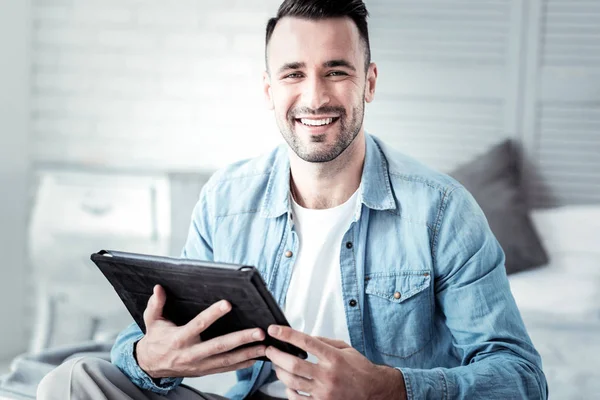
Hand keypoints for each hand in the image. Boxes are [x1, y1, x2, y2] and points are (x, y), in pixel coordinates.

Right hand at [135, 285, 266, 378]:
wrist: (150, 365)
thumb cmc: (155, 339)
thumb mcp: (151, 321)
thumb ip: (156, 304)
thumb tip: (158, 288)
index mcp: (179, 339)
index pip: (198, 325)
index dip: (213, 314)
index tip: (227, 304)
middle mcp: (191, 353)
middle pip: (219, 346)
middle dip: (241, 339)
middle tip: (258, 332)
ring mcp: (199, 365)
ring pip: (226, 359)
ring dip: (247, 353)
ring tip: (264, 346)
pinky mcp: (204, 371)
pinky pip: (225, 368)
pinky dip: (241, 364)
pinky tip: (256, 358)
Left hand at [265, 325, 406, 399]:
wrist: (374, 391)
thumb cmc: (360, 369)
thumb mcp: (345, 348)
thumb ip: (324, 342)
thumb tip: (304, 338)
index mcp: (333, 357)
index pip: (305, 342)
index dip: (287, 335)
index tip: (275, 330)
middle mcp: (327, 375)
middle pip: (293, 364)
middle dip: (276, 355)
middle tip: (269, 349)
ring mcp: (324, 392)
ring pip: (292, 382)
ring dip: (279, 372)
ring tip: (277, 365)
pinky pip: (297, 399)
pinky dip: (289, 391)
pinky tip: (288, 385)